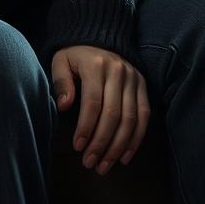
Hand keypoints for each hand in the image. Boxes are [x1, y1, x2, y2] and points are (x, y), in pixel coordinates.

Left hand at [51, 45, 149, 175]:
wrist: (100, 37)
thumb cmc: (76, 56)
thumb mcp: (61, 61)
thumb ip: (61, 82)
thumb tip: (64, 107)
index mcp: (96, 64)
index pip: (93, 101)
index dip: (86, 127)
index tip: (78, 147)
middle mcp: (118, 71)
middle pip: (113, 114)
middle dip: (101, 143)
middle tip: (90, 163)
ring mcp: (133, 78)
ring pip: (130, 118)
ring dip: (118, 147)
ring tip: (105, 166)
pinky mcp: (143, 86)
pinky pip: (144, 116)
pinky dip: (136, 139)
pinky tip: (125, 156)